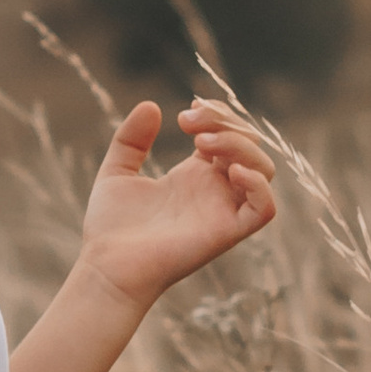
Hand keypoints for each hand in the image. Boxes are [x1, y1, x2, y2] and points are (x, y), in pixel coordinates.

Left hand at [76, 99, 278, 309]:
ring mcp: (222, 210)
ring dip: (241, 146)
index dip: (217, 114)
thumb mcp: (117, 171)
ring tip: (202, 143)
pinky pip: (264, 209)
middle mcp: (213, 190)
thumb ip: (131, 138)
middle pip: (249, 145)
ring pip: (263, 170)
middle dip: (226, 123)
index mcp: (194, 175)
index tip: (188, 111)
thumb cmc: (111, 228)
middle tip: (188, 124)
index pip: (227, 135)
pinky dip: (258, 185)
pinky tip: (230, 171)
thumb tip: (151, 105)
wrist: (106, 266)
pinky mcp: (226, 232)